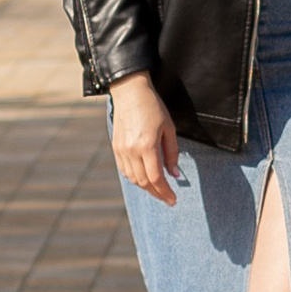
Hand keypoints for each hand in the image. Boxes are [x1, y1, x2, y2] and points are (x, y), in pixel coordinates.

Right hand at [110, 72, 179, 203]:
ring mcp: (121, 150)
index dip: (165, 192)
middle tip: (168, 199)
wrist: (129, 92)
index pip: (156, 178)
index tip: (173, 200)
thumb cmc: (153, 107)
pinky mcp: (116, 147)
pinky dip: (135, 178)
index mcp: (147, 146)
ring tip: (158, 189)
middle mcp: (132, 151)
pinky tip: (144, 178)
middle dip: (157, 193)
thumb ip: (172, 152)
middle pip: (144, 182)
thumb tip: (174, 174)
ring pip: (133, 179)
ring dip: (146, 187)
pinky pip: (125, 170)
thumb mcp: (169, 128)